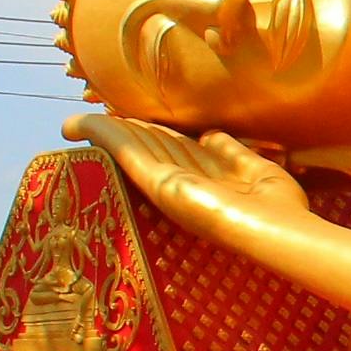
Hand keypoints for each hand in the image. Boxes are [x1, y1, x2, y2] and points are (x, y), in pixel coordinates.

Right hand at [67, 114, 318, 240]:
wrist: (280, 230)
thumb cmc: (277, 208)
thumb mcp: (255, 171)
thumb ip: (232, 153)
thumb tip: (208, 134)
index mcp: (202, 177)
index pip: (166, 149)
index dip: (143, 132)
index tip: (121, 119)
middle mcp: (180, 181)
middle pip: (143, 146)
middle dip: (114, 132)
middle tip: (81, 124)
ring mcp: (166, 184)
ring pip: (128, 148)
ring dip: (99, 133)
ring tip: (70, 125)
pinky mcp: (158, 184)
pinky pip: (124, 152)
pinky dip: (101, 135)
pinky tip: (77, 125)